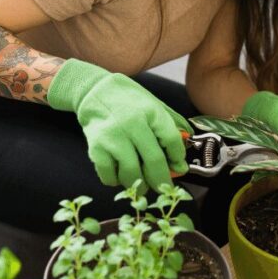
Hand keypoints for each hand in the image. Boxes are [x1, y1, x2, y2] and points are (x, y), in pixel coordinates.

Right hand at [48, 59, 193, 191]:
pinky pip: (110, 177)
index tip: (177, 166)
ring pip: (131, 175)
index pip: (173, 142)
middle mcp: (133, 124)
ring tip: (140, 182)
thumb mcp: (154, 106)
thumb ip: (170, 130)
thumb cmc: (128, 101)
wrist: (94, 91)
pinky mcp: (96, 148)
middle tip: (163, 187)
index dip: (178, 158)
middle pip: (154, 163)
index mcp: (152, 112)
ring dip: (139, 184)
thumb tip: (182, 161)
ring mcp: (113, 137)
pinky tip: (119, 173)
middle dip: (162, 181)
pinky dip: (116, 181)